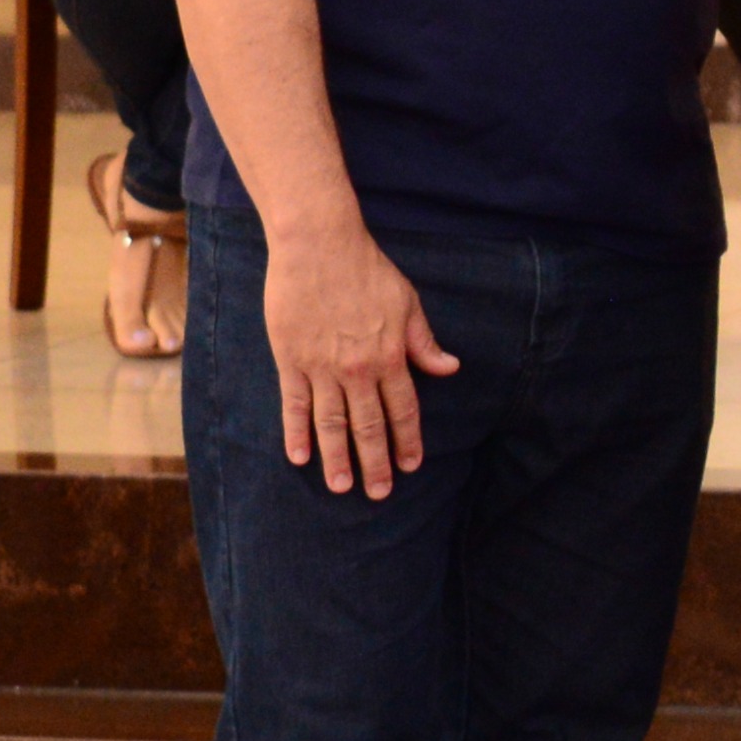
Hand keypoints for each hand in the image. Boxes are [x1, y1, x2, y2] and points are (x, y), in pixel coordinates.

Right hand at [263, 215, 458, 498]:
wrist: (319, 247)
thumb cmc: (368, 271)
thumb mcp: (408, 303)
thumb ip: (423, 342)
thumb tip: (449, 368)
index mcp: (390, 356)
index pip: (403, 409)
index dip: (407, 439)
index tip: (411, 465)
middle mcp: (357, 369)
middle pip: (368, 425)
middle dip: (376, 462)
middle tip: (380, 493)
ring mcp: (321, 368)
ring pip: (331, 424)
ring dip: (337, 459)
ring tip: (342, 487)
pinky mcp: (291, 361)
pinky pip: (295, 405)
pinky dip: (297, 433)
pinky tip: (300, 458)